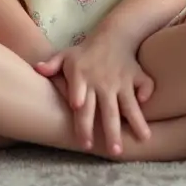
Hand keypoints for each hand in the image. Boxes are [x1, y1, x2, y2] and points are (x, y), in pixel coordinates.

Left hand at [35, 34, 154, 155]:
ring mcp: (120, 81)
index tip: (78, 108)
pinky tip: (148, 107)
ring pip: (128, 104)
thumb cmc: (85, 52)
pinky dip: (147, 93)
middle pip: (106, 109)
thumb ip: (52, 65)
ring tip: (143, 139)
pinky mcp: (135, 76)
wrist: (113, 33)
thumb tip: (36, 68)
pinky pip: (144, 85)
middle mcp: (102, 82)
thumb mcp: (66, 55)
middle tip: (113, 151)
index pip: (79, 91)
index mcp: (82, 76)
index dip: (79, 98)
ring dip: (135, 122)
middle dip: (109, 131)